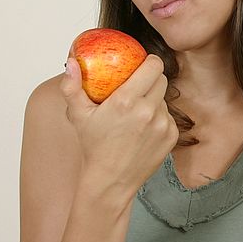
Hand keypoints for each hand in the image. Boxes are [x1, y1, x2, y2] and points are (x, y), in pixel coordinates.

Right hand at [61, 55, 178, 197]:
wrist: (111, 180)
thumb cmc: (94, 146)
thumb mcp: (78, 115)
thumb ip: (72, 86)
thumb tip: (71, 62)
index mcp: (126, 101)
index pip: (153, 66)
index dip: (150, 61)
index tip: (144, 63)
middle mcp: (148, 111)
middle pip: (161, 79)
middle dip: (152, 79)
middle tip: (139, 85)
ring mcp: (163, 124)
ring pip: (164, 100)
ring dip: (154, 100)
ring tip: (136, 112)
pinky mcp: (171, 136)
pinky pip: (169, 117)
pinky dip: (159, 119)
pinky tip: (143, 129)